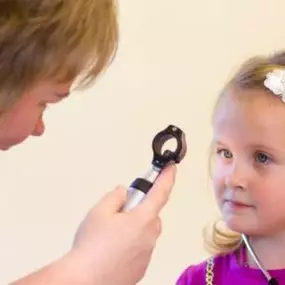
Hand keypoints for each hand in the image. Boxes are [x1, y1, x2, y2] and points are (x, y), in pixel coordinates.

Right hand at [71, 164, 176, 284]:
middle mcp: (150, 236)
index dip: (167, 177)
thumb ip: (115, 197)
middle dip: (139, 209)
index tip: (171, 167)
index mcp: (143, 218)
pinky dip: (132, 244)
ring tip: (110, 236)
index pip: (160, 192)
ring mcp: (147, 254)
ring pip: (145, 232)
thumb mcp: (99, 211)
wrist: (85, 281)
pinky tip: (112, 251)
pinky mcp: (141, 268)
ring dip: (134, 228)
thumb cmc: (92, 244)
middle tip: (118, 213)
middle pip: (150, 215)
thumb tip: (124, 193)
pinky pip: (140, 248)